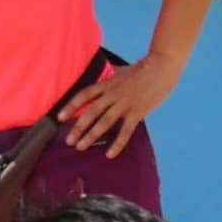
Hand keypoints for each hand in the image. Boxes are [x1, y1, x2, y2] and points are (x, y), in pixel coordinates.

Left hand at [60, 52, 175, 154]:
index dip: (71, 106)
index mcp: (107, 84)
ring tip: (80, 147)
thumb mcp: (121, 71)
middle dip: (78, 127)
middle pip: (91, 112)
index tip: (60, 117)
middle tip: (69, 141)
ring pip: (104, 122)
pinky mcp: (137, 112)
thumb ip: (110, 76)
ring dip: (91, 135)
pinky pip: (125, 131)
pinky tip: (109, 154)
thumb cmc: (143, 68)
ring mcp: (125, 104)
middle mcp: (113, 94)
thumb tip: (102, 75)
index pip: (84, 95)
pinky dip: (117, 143)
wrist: (161, 67)